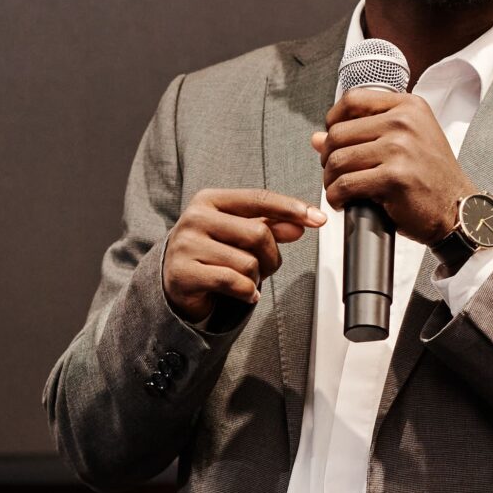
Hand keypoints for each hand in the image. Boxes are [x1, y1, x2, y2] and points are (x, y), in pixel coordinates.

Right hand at [161, 188, 324, 323]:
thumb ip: (269, 225)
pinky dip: (247, 292)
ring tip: (245, 280)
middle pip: (258, 233)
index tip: (318, 219)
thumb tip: (300, 225)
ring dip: (256, 278)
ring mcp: (186, 245)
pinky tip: (244, 294)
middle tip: (264, 268)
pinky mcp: (184, 273)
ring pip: (248, 262)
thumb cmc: (211, 253)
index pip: (258, 198)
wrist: (174, 281)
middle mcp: (195, 218)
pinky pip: (233, 282)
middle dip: (271, 256)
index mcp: (209, 200)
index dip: (291, 208)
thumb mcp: (239, 234)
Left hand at [311, 85, 475, 244]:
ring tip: (338, 188)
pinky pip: (346, 184)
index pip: (353, 100)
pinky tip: (343, 201)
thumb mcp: (405, 144)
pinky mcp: (394, 177)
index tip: (333, 139)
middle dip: (328, 156)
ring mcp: (400, 148)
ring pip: (339, 159)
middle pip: (339, 132)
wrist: (458, 209)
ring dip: (330, 179)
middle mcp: (405, 122)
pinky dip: (336, 196)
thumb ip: (363, 135)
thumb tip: (316, 138)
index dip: (333, 120)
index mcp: (409, 107)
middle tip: (335, 172)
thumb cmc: (432, 177)